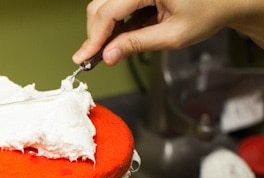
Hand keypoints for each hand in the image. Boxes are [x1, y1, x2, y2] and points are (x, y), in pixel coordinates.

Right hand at [72, 0, 263, 65]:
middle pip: (100, 6)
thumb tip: (109, 55)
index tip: (84, 57)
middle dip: (95, 33)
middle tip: (94, 57)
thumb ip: (136, 45)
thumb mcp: (172, 35)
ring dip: (103, 28)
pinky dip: (114, 22)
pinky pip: (116, 4)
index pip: (109, 12)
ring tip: (111, 48)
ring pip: (104, 4)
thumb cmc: (208, 11)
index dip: (94, 38)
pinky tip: (121, 36)